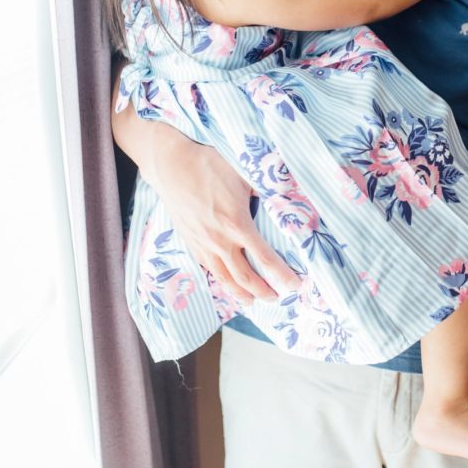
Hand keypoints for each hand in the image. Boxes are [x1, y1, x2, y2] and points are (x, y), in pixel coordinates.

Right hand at [144, 135, 300, 302]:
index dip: (282, 275)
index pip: (265, 259)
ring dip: (241, 293)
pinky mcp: (191, 242)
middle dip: (264, 291)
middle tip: (277, 297)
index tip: (295, 285)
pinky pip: (209, 268)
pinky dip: (221, 281)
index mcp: (237, 224)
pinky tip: (229, 283)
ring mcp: (203, 243)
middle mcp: (220, 240)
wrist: (172, 165)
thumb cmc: (210, 165)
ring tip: (254, 301)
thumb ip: (265, 191)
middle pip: (245, 277)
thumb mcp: (245, 175)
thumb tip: (285, 198)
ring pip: (224, 278)